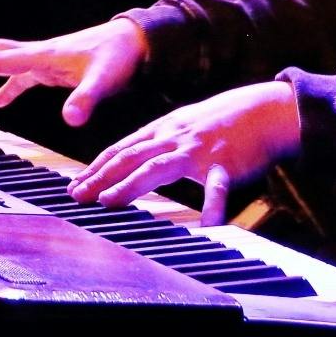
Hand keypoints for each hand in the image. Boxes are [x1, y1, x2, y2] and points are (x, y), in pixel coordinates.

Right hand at [0, 17, 148, 126]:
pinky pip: (17, 75)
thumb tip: (71, 120)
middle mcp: (36, 53)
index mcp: (41, 55)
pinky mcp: (51, 68)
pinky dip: (2, 87)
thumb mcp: (105, 81)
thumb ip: (85, 100)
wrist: (137, 41)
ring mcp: (42, 59)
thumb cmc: (120, 57)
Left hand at [71, 81, 300, 222]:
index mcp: (160, 131)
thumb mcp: (180, 127)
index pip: (119, 150)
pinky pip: (217, 188)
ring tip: (109, 202)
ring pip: (158, 168)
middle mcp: (172, 139)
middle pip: (129, 158)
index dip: (94, 168)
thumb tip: (129, 162)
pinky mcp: (225, 164)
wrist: (260, 110)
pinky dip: (212, 207)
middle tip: (76, 196)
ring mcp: (197, 151)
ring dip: (130, 185)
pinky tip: (206, 226)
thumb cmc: (218, 122)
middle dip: (99, 177)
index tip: (74, 185)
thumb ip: (156, 144)